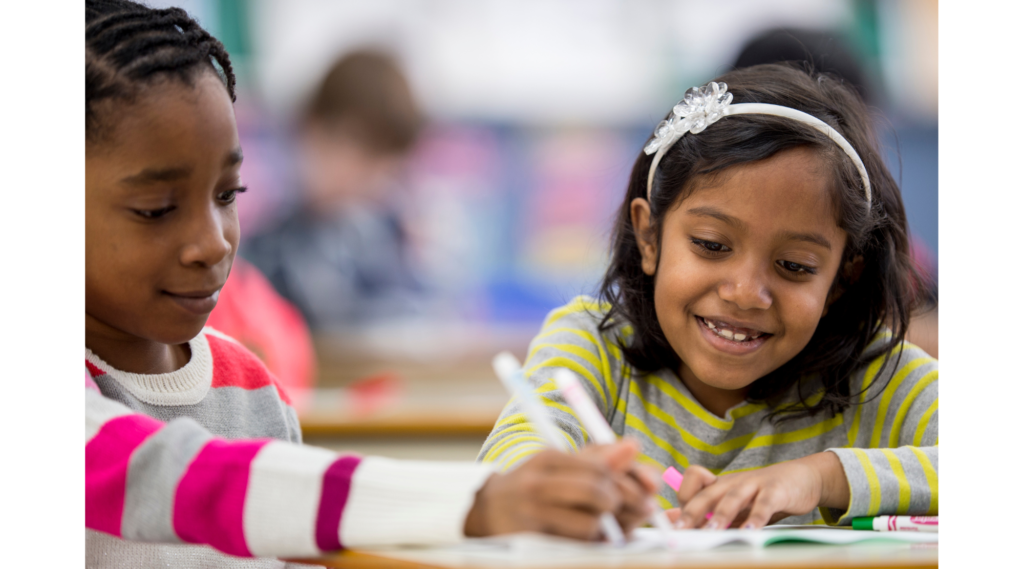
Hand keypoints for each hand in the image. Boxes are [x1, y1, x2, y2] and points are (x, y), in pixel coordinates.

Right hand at [464, 441, 653, 539]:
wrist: (485, 512)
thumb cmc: (532, 486)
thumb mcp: (558, 466)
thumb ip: (598, 457)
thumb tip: (634, 446)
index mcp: (547, 459)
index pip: (598, 466)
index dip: (622, 480)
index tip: (625, 490)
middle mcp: (537, 483)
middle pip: (595, 491)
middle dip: (615, 503)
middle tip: (616, 508)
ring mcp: (534, 513)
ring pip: (591, 522)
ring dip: (602, 528)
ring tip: (597, 525)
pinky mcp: (534, 540)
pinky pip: (577, 544)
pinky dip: (589, 543)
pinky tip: (584, 537)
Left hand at [665, 452, 849, 529]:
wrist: (802, 478)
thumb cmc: (763, 495)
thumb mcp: (734, 505)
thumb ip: (708, 513)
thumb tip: (672, 520)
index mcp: (719, 485)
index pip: (692, 486)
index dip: (682, 502)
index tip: (674, 525)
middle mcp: (732, 482)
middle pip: (707, 494)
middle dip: (691, 512)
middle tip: (680, 532)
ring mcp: (754, 484)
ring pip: (733, 497)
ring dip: (721, 515)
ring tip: (712, 532)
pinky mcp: (776, 490)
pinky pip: (764, 503)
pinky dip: (757, 517)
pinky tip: (751, 530)